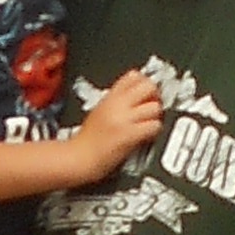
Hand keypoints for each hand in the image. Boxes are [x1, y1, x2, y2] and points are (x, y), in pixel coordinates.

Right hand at [61, 67, 166, 184]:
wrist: (79, 158)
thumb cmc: (87, 139)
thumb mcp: (98, 110)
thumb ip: (116, 100)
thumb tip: (136, 96)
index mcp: (109, 97)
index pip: (134, 75)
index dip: (145, 82)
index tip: (146, 93)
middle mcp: (116, 105)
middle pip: (148, 86)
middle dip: (154, 97)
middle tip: (151, 107)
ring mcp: (123, 120)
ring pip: (155, 107)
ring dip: (155, 117)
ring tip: (148, 123)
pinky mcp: (129, 135)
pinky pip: (154, 126)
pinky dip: (154, 131)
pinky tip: (147, 135)